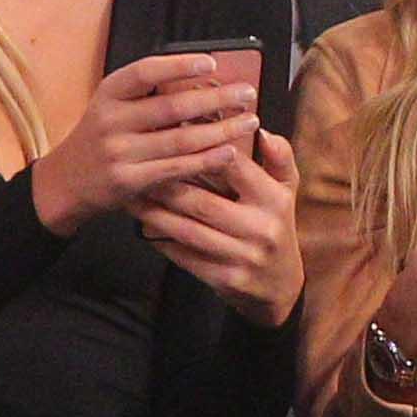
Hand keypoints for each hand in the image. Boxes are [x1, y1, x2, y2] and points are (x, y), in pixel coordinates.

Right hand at [29, 53, 258, 236]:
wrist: (66, 182)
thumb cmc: (101, 139)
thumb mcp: (112, 108)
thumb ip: (147, 95)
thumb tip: (203, 78)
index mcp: (109, 94)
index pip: (144, 72)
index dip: (179, 66)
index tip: (212, 63)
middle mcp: (111, 120)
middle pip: (172, 106)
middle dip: (216, 99)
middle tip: (247, 93)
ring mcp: (119, 151)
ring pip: (181, 139)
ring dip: (221, 130)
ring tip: (250, 122)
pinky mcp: (128, 180)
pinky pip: (176, 168)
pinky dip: (206, 160)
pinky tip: (230, 153)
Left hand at [134, 129, 302, 325]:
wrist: (280, 286)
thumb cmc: (275, 225)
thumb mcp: (286, 192)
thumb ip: (279, 159)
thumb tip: (263, 131)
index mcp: (275, 201)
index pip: (235, 167)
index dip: (201, 149)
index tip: (170, 136)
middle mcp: (261, 228)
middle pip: (200, 202)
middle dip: (163, 186)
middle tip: (134, 170)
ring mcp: (244, 256)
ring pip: (186, 230)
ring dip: (153, 214)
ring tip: (130, 197)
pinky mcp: (226, 279)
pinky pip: (184, 256)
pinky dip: (161, 241)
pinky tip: (143, 226)